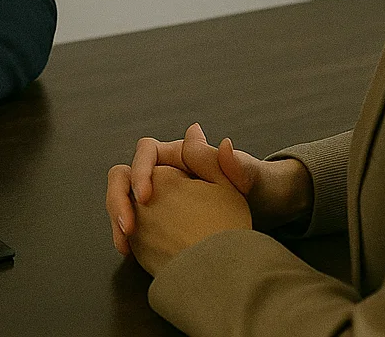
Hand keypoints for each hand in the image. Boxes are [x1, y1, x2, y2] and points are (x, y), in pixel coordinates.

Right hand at [107, 123, 311, 253]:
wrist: (268, 216)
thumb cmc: (259, 188)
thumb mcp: (249, 177)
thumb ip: (227, 159)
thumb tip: (196, 131)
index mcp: (180, 156)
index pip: (146, 151)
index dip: (140, 170)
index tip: (146, 197)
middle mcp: (164, 173)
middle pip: (123, 175)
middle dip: (118, 198)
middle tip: (128, 227)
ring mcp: (158, 198)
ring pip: (123, 199)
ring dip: (117, 218)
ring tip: (124, 244)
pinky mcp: (156, 220)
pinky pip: (132, 222)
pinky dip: (125, 235)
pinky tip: (130, 253)